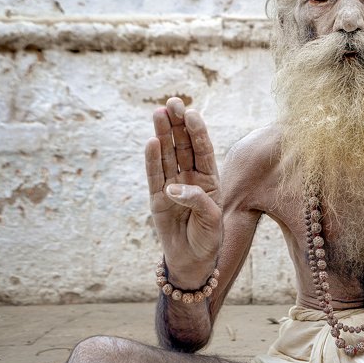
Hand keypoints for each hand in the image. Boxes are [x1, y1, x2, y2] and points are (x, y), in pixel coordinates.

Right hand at [145, 97, 221, 287]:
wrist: (192, 260)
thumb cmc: (208, 238)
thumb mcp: (212, 220)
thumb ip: (197, 201)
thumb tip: (173, 188)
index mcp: (209, 179)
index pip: (203, 150)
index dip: (198, 131)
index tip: (192, 113)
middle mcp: (190, 178)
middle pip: (184, 146)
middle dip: (178, 124)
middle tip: (173, 102)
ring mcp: (172, 185)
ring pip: (168, 155)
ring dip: (163, 134)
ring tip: (158, 113)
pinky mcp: (156, 198)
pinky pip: (154, 175)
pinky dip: (152, 160)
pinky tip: (151, 142)